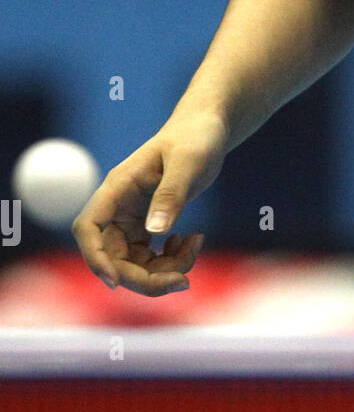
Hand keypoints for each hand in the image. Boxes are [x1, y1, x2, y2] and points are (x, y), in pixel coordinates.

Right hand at [71, 111, 228, 296]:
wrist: (206, 130)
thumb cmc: (195, 138)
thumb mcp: (187, 163)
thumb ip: (171, 195)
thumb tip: (155, 232)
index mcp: (118, 187)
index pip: (88, 227)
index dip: (95, 257)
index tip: (114, 281)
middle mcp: (118, 207)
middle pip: (114, 257)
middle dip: (146, 277)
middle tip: (184, 281)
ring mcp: (131, 219)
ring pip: (134, 264)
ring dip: (165, 269)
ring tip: (196, 244)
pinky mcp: (147, 226)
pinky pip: (151, 258)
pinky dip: (172, 260)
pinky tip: (192, 241)